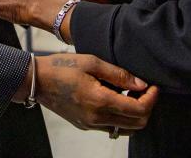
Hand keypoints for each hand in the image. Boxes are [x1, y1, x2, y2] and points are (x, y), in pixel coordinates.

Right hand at [35, 53, 158, 133]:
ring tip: (130, 93)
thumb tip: (141, 83)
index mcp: (100, 101)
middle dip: (146, 106)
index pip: (139, 109)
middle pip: (137, 124)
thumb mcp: (92, 62)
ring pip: (125, 129)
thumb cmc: (62, 67)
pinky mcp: (85, 125)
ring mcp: (91, 125)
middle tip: (143, 88)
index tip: (153, 85)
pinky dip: (121, 116)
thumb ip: (119, 74)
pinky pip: (111, 127)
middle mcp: (97, 118)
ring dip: (134, 114)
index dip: (152, 98)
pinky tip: (115, 97)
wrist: (37, 80)